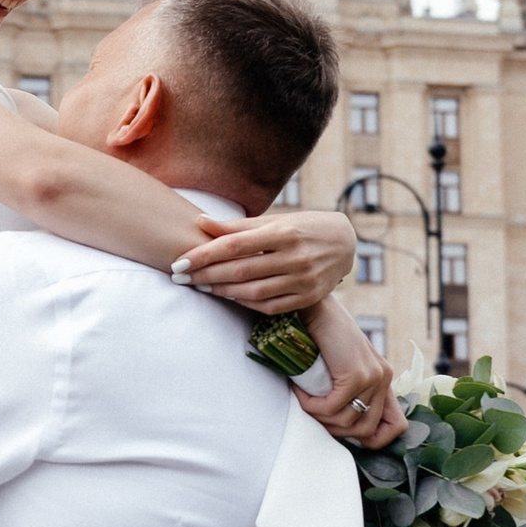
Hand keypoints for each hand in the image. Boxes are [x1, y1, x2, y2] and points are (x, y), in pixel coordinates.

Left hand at [174, 204, 357, 312]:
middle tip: (181, 278)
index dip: (204, 255)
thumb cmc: (302, 227)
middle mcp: (295, 256)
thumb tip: (200, 222)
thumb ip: (238, 226)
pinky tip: (229, 296)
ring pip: (253, 291)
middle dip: (206, 275)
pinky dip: (246, 302)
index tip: (179, 263)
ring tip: (201, 286)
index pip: (235, 245)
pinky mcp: (309, 297)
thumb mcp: (275, 220)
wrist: (346, 242)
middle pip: (240, 270)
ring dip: (222, 291)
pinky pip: (270, 306)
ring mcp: (304, 280)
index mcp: (284, 232)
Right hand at [295, 301, 404, 446]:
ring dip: (319, 417)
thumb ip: (347, 391)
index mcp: (383, 378)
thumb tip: (337, 426)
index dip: (372, 439)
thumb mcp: (340, 368)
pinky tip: (299, 389)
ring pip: (347, 422)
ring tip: (304, 398)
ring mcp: (373, 376)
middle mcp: (384, 378)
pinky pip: (332, 407)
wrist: (313, 306)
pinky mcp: (356, 374)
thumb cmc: (319, 335)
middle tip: (314, 413)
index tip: (344, 429)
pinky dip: (311, 405)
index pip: (396, 427)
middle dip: (336, 430)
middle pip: (366, 431)